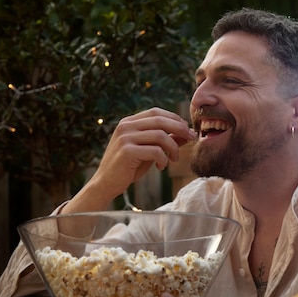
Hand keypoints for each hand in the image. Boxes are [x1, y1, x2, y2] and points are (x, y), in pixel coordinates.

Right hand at [64, 107, 196, 211]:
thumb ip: (165, 140)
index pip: (156, 112)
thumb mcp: (149, 151)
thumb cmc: (129, 167)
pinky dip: (163, 159)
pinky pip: (155, 151)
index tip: (187, 128)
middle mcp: (125, 126)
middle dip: (180, 128)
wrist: (107, 183)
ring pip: (160, 135)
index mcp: (128, 122)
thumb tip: (187, 133)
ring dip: (173, 147)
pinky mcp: (127, 151)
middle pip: (160, 120)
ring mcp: (125, 138)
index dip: (174, 118)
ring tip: (174, 158)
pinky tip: (161, 166)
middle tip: (191, 138)